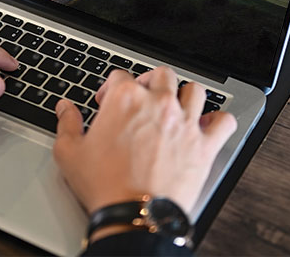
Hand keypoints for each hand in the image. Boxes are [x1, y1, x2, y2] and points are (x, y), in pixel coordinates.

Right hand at [52, 66, 236, 219]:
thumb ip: (67, 124)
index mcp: (124, 100)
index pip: (120, 75)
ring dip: (185, 95)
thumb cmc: (104, 185)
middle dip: (150, 82)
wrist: (134, 215)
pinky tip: (208, 126)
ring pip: (195, 90)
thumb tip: (65, 109)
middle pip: (161, 75)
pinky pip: (224, 122)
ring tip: (176, 106)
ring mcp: (184, 123)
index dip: (110, 88)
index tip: (107, 102)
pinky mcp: (204, 146)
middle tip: (142, 98)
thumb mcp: (70, 153)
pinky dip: (218, 121)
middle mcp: (158, 104)